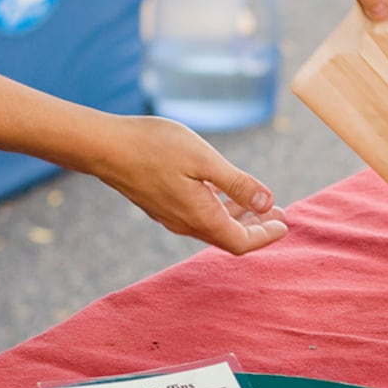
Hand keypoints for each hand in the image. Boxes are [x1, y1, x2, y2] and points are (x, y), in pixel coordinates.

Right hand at [89, 114, 289, 254]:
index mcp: (200, 217)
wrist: (103, 146)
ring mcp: (170, 216)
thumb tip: (268, 203)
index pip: (242, 242)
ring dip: (238, 217)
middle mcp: (185, 224)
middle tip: (279, 214)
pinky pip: (198, 216)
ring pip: (213, 226)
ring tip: (258, 203)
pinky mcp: (160, 206)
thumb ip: (237, 183)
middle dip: (257, 228)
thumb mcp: (204, 159)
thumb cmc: (153, 146)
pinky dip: (219, 209)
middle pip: (229, 238)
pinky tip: (224, 192)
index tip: (284, 223)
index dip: (266, 236)